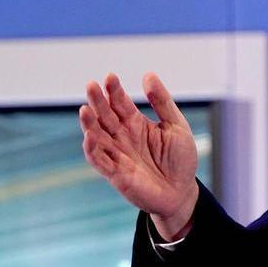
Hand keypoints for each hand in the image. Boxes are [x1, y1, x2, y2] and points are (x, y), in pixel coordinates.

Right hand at [79, 72, 199, 240]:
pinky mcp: (116, 173)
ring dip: (89, 124)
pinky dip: (92, 149)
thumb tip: (148, 74)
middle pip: (105, 116)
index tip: (110, 76)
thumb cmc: (180, 159)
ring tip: (84, 109)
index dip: (114, 90)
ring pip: (97, 136)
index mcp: (136, 123)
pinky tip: (91, 136)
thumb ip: (162, 102)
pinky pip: (99, 160)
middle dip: (98, 102)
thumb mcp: (176, 126)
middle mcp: (122, 137)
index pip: (120, 103)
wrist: (183, 191)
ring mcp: (117, 154)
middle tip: (91, 85)